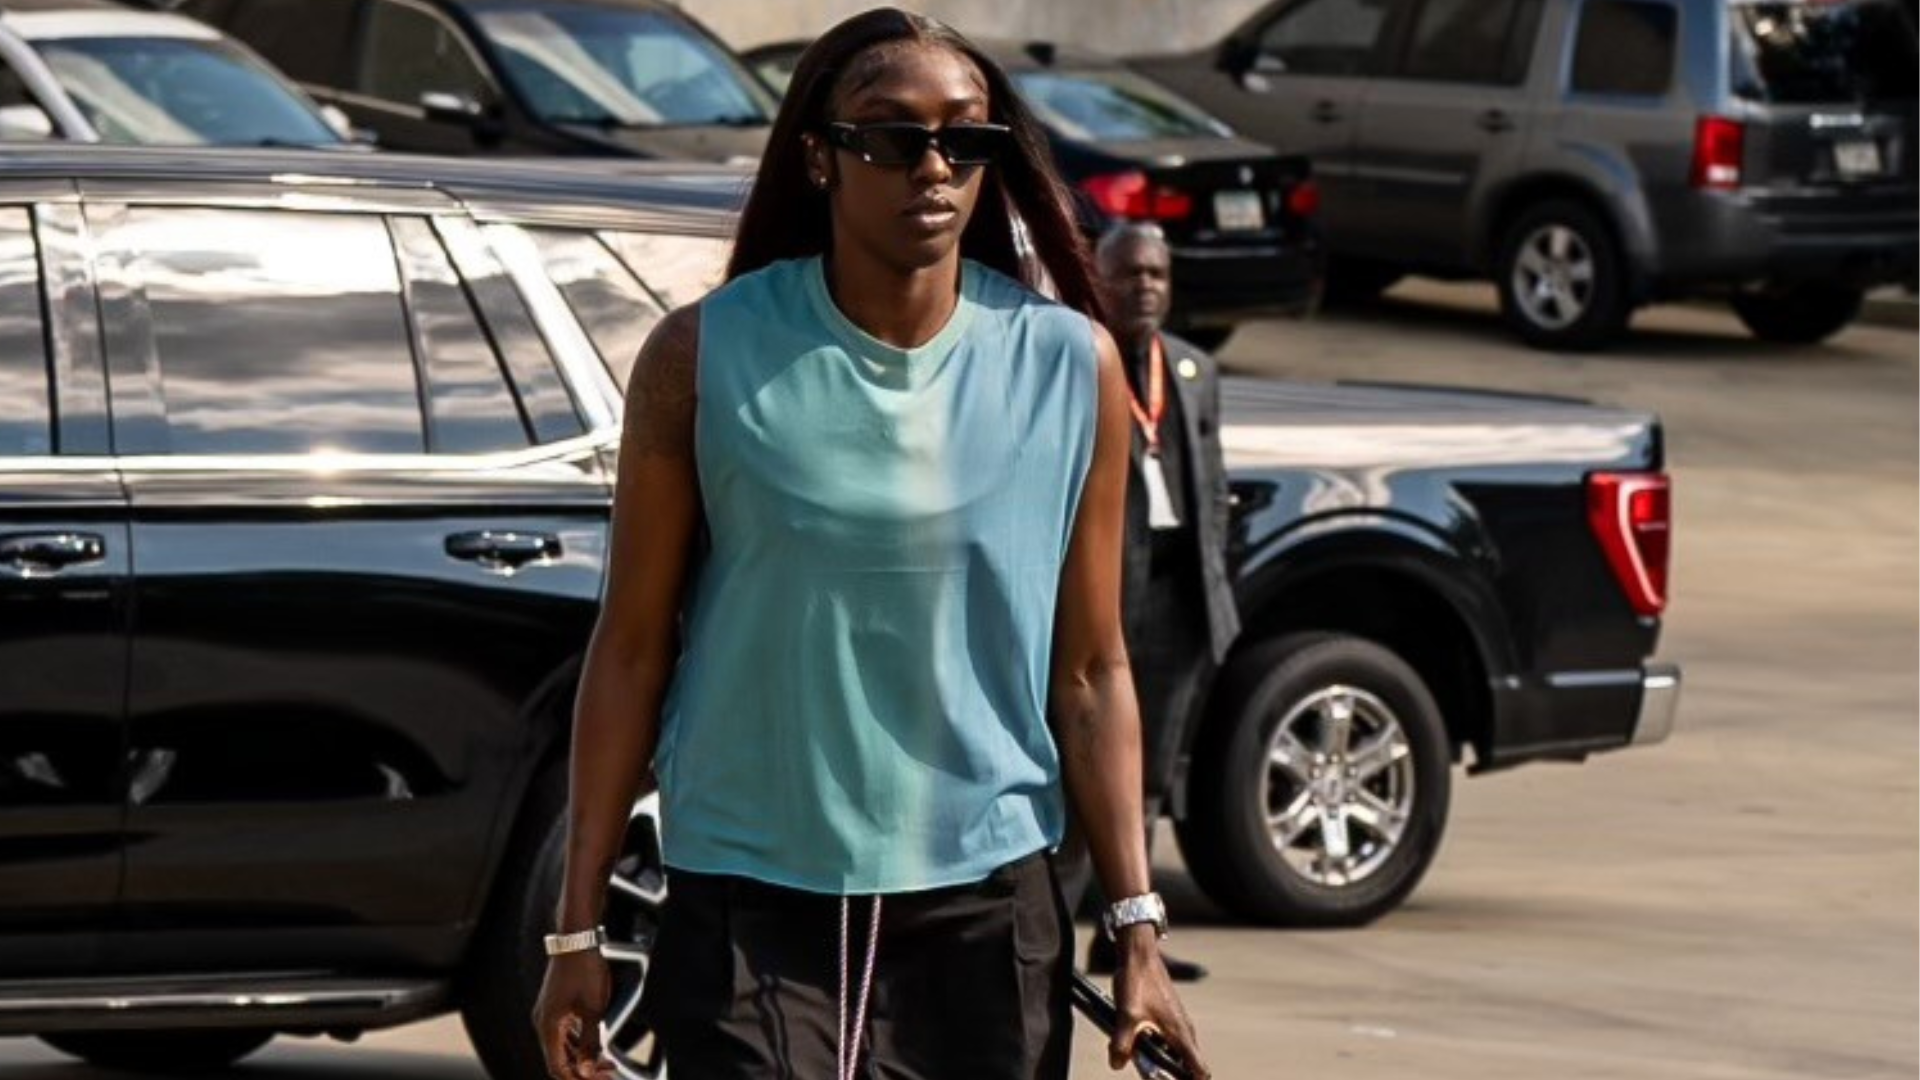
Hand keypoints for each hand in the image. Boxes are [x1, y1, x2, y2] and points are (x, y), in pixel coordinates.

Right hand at [532, 950, 614, 1079]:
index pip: (557, 1068)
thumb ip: (590, 1042)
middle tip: (607, 1074)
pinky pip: (564, 1033)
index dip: (577, 1079)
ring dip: (582, 1057)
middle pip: (560, 1059)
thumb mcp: (593, 1009)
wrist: (576, 939)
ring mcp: (548, 1013)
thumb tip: (586, 1069)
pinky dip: (578, 1043)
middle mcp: (543, 1022)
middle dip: (583, 1070)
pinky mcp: (555, 1005)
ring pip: (562, 1046)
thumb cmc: (584, 970)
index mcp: (548, 1027)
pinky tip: (595, 1045)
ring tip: (605, 1063)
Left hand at [1109, 928, 1208, 1078]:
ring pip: (1174, 1052)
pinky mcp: (1167, 1016)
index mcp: (1181, 1034)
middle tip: (1150, 1072)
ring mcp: (1177, 1022)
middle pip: (1186, 1065)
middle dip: (1169, 1074)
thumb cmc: (1138, 982)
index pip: (1200, 1070)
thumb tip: (1117, 1064)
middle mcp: (1184, 1030)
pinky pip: (1166, 1039)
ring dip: (1159, 1059)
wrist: (1139, 954)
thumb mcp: (1127, 1015)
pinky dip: (1154, 1046)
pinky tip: (1135, 1040)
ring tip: (1138, 1056)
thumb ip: (1122, 1044)